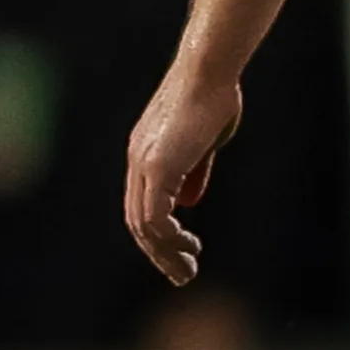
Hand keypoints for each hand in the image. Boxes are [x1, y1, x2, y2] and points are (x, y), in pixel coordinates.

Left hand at [121, 64, 241, 286]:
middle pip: (136, 220)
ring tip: (187, 270)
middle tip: (182, 275)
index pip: (140, 206)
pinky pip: (154, 212)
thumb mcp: (201, 143)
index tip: (180, 253)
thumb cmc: (213, 99)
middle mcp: (137, 161)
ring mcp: (144, 163)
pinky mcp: (158, 165)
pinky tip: (186, 246)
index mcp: (144, 156)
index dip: (156, 234)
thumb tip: (185, 204)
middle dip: (158, 252)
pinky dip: (167, 234)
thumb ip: (190, 173)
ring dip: (164, 251)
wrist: (207, 73)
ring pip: (143, 223)